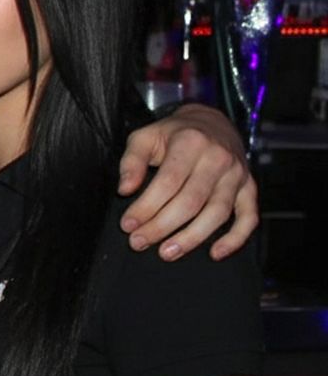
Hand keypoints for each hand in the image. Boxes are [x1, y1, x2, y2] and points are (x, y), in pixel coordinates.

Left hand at [118, 104, 256, 260]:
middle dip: (162, 226)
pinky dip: (235, 238)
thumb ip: (131, 162)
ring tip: (167, 252)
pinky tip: (216, 253)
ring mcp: (237, 175)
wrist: (212, 122)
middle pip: (191, 201)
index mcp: (191, 143)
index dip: (146, 206)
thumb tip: (125, 190)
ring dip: (192, 237)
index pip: (168, 182)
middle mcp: (218, 158)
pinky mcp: (249, 187)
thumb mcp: (145, 137)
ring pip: (217, 213)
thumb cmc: (173, 134)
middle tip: (139, 242)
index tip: (128, 224)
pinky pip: (249, 217)